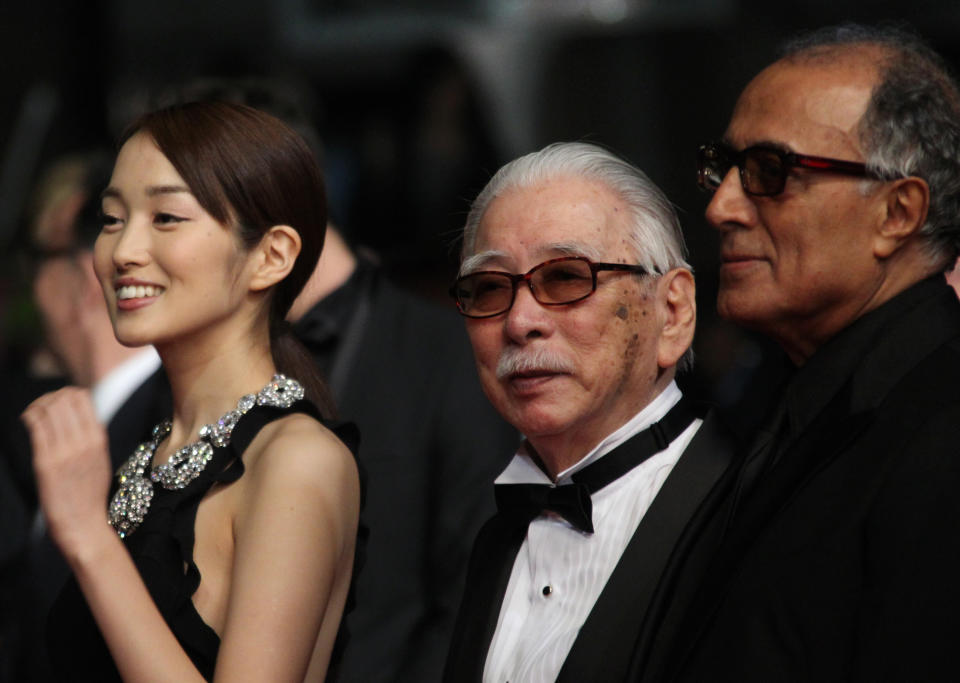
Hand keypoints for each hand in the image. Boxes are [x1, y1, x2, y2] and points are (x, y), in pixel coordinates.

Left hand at [22, 387, 112, 552]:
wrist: (84, 523)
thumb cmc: (90, 494)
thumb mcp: (101, 459)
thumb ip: (91, 437)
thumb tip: (77, 417)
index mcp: (99, 439)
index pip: (83, 399)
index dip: (68, 393)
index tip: (60, 400)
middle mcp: (83, 442)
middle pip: (64, 400)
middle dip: (51, 397)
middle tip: (44, 405)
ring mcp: (64, 451)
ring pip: (49, 410)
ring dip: (38, 405)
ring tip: (34, 411)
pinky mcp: (46, 462)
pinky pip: (37, 427)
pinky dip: (29, 416)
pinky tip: (27, 419)